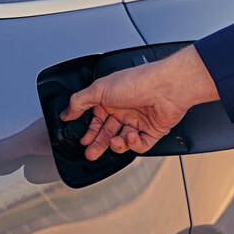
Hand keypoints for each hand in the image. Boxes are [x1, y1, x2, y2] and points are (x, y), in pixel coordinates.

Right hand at [60, 45, 218, 160]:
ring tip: (114, 141)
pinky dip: (134, 144)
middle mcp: (125, 109)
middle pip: (108, 133)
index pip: (96, 119)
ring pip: (123, 141)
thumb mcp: (99, 89)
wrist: (167, 88)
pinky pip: (140, 144)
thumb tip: (66, 112)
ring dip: (117, 144)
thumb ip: (79, 102)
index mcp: (111, 98)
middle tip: (91, 152)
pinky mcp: (153, 131)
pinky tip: (131, 136)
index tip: (83, 140)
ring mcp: (139, 120)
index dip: (89, 131)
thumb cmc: (138, 82)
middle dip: (99, 144)